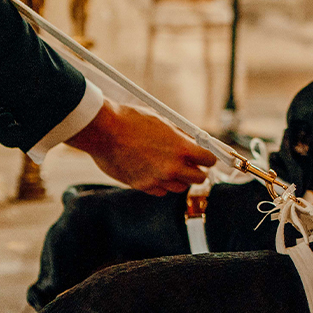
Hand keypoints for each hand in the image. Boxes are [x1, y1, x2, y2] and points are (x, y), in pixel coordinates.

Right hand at [66, 100, 216, 195]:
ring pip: (180, 188)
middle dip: (197, 170)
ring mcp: (157, 179)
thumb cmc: (130, 120)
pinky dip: (161, 185)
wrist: (102, 130)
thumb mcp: (162, 121)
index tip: (205, 156)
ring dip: (179, 179)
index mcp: (181, 148)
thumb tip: (194, 140)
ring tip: (169, 167)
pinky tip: (154, 173)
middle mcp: (172, 167)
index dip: (208, 157)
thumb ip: (181, 134)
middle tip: (190, 164)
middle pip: (199, 178)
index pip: (209, 160)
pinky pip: (161, 192)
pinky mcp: (142, 186)